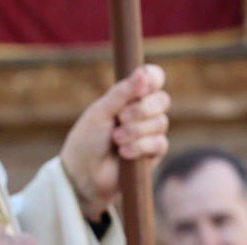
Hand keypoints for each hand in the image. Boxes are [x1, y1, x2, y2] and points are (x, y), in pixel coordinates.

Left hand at [58, 64, 169, 220]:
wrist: (84, 173)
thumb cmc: (87, 139)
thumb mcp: (100, 112)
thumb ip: (122, 93)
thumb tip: (143, 72)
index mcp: (127, 95)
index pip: (152, 77)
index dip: (153, 77)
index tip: (144, 83)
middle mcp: (142, 111)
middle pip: (162, 99)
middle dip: (143, 108)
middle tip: (121, 117)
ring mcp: (149, 131)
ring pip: (161, 122)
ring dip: (136, 131)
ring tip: (116, 139)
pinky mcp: (153, 153)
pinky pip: (159, 143)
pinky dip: (140, 146)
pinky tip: (124, 153)